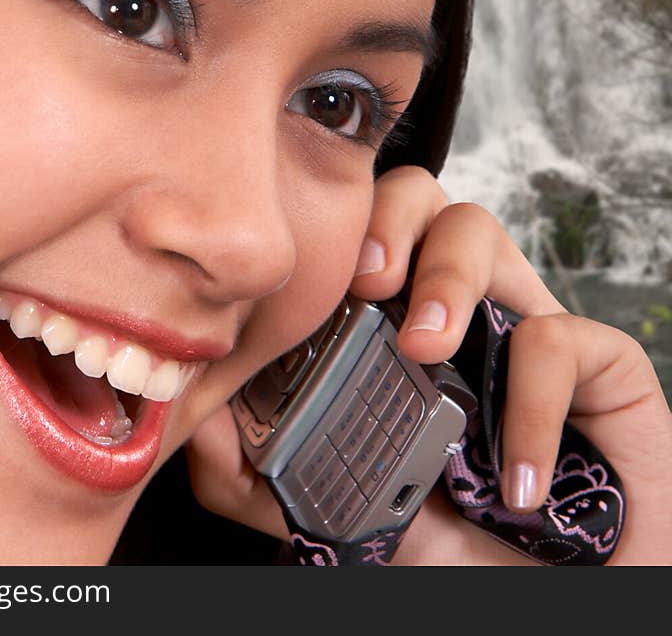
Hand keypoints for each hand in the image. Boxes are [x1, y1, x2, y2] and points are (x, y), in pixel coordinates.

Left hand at [185, 165, 671, 564]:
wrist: (556, 592)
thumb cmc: (454, 538)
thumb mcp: (338, 508)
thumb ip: (257, 473)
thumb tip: (193, 422)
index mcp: (392, 317)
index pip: (358, 230)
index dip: (333, 226)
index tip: (305, 268)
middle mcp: (454, 301)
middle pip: (417, 197)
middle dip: (389, 219)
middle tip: (367, 278)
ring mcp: (522, 318)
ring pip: (481, 227)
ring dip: (446, 277)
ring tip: (424, 346)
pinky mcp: (597, 358)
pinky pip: (563, 335)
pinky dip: (530, 399)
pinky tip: (509, 473)